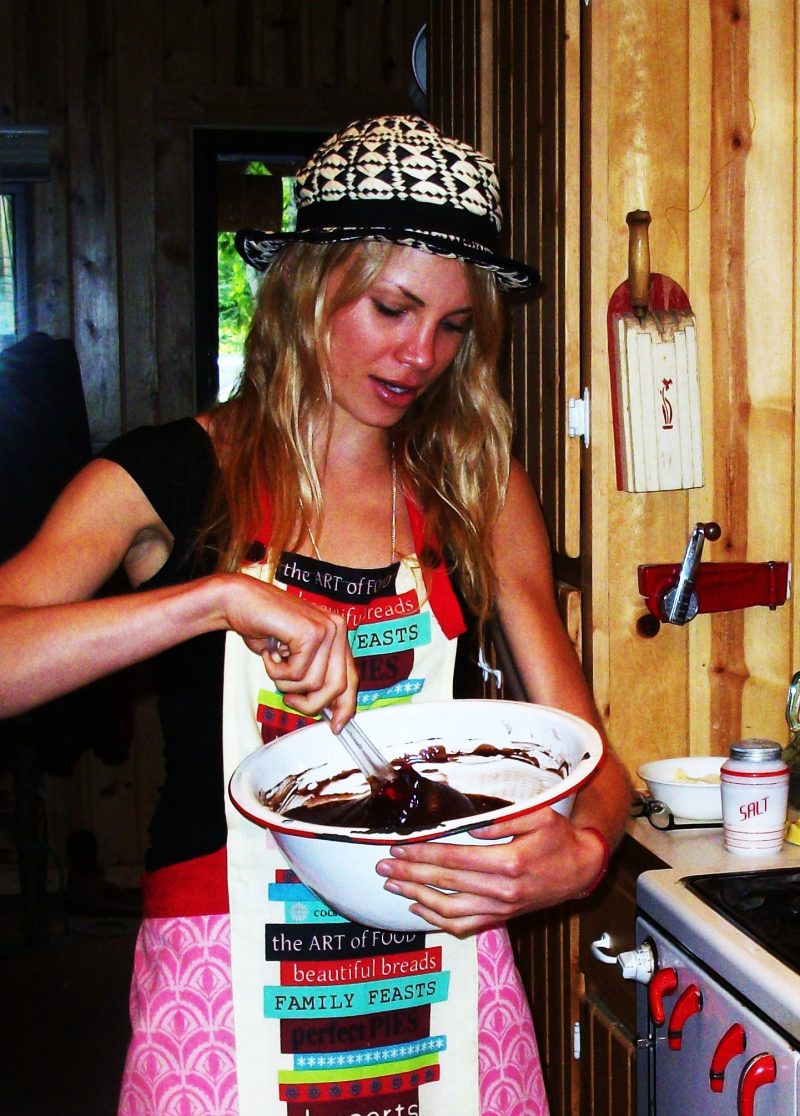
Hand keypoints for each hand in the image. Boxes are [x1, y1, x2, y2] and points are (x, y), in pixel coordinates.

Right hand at [220, 573, 357, 727]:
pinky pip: (295, 674)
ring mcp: (326, 629)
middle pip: (336, 687)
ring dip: (285, 682)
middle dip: (310, 703)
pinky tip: (270, 652)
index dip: (345, 706)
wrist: (240, 601)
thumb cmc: (264, 627)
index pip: (351, 678)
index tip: (337, 726)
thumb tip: (329, 709)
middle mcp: (337, 629)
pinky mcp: (310, 632)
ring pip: (313, 683)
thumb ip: (314, 674)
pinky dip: (275, 670)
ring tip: (275, 662)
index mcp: (337, 634)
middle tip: (289, 700)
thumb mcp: (295, 656)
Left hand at [375, 807, 606, 937]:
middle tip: (383, 867)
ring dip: (417, 898)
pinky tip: (419, 909)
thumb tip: (473, 828)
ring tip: (392, 886)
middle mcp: (502, 890)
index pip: (454, 859)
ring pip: (451, 909)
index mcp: (509, 862)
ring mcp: (502, 908)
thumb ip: (504, 820)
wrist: (582, 868)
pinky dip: (438, 921)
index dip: (423, 854)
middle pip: (446, 883)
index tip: (398, 848)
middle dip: (410, 875)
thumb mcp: (539, 816)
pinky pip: (465, 925)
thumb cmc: (558, 837)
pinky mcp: (503, 917)